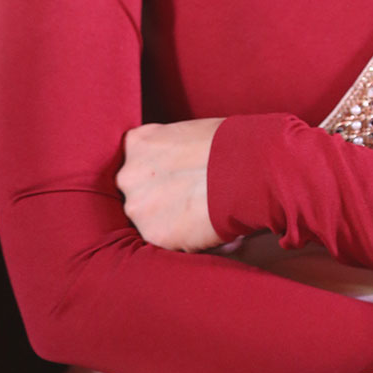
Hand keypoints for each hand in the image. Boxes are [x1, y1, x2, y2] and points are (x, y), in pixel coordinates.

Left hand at [116, 118, 223, 251]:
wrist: (244, 167)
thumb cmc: (225, 143)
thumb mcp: (185, 132)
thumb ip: (167, 151)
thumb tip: (174, 167)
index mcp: (137, 143)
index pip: (134, 163)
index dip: (155, 173)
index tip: (172, 178)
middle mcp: (128, 175)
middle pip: (136, 193)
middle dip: (158, 198)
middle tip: (188, 198)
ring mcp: (138, 206)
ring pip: (148, 219)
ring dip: (170, 220)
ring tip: (200, 213)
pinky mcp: (153, 234)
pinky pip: (165, 240)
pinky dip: (183, 238)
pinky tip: (204, 225)